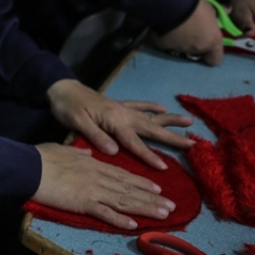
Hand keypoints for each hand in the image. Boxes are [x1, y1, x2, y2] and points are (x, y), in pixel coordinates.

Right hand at [32, 143, 175, 229]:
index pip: (123, 174)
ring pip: (124, 200)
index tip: (158, 188)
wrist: (29, 167)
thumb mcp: (64, 150)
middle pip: (129, 189)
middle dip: (152, 198)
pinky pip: (105, 213)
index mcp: (93, 165)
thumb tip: (90, 155)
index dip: (142, 182)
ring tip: (164, 214)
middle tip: (172, 206)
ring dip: (145, 208)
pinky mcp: (83, 204)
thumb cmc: (42, 157)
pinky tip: (134, 225)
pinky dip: (120, 220)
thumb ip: (80, 153)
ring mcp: (92, 191)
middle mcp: (98, 178)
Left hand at [46, 79, 192, 170]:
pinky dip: (150, 107)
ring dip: (169, 120)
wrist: (61, 88)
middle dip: (171, 137)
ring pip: (150, 116)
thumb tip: (114, 152)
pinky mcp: (117, 104)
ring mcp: (122, 108)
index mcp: (114, 120)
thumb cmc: (67, 107)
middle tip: (193, 143)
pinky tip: (162, 108)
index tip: (164, 167)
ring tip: (189, 122)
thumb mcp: (77, 123)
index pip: (134, 142)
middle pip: (151, 128)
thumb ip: (96, 136)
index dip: (148, 155)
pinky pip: (138, 105)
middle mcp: (123, 113)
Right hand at [152, 0, 223, 64]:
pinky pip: (167, 45)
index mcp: (212, 42)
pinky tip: (165, 29)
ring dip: (181, 42)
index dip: (212, 53)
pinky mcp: (163, 46)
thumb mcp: (211, 7)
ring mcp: (179, 49)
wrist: (171, 5)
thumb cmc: (195, 7)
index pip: (215, 59)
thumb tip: (227, 11)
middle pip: (197, 53)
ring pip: (182, 49)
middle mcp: (196, 49)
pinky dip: (167, 39)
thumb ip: (219, 13)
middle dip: (195, 45)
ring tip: (177, 28)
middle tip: (192, 33)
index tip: (208, 43)